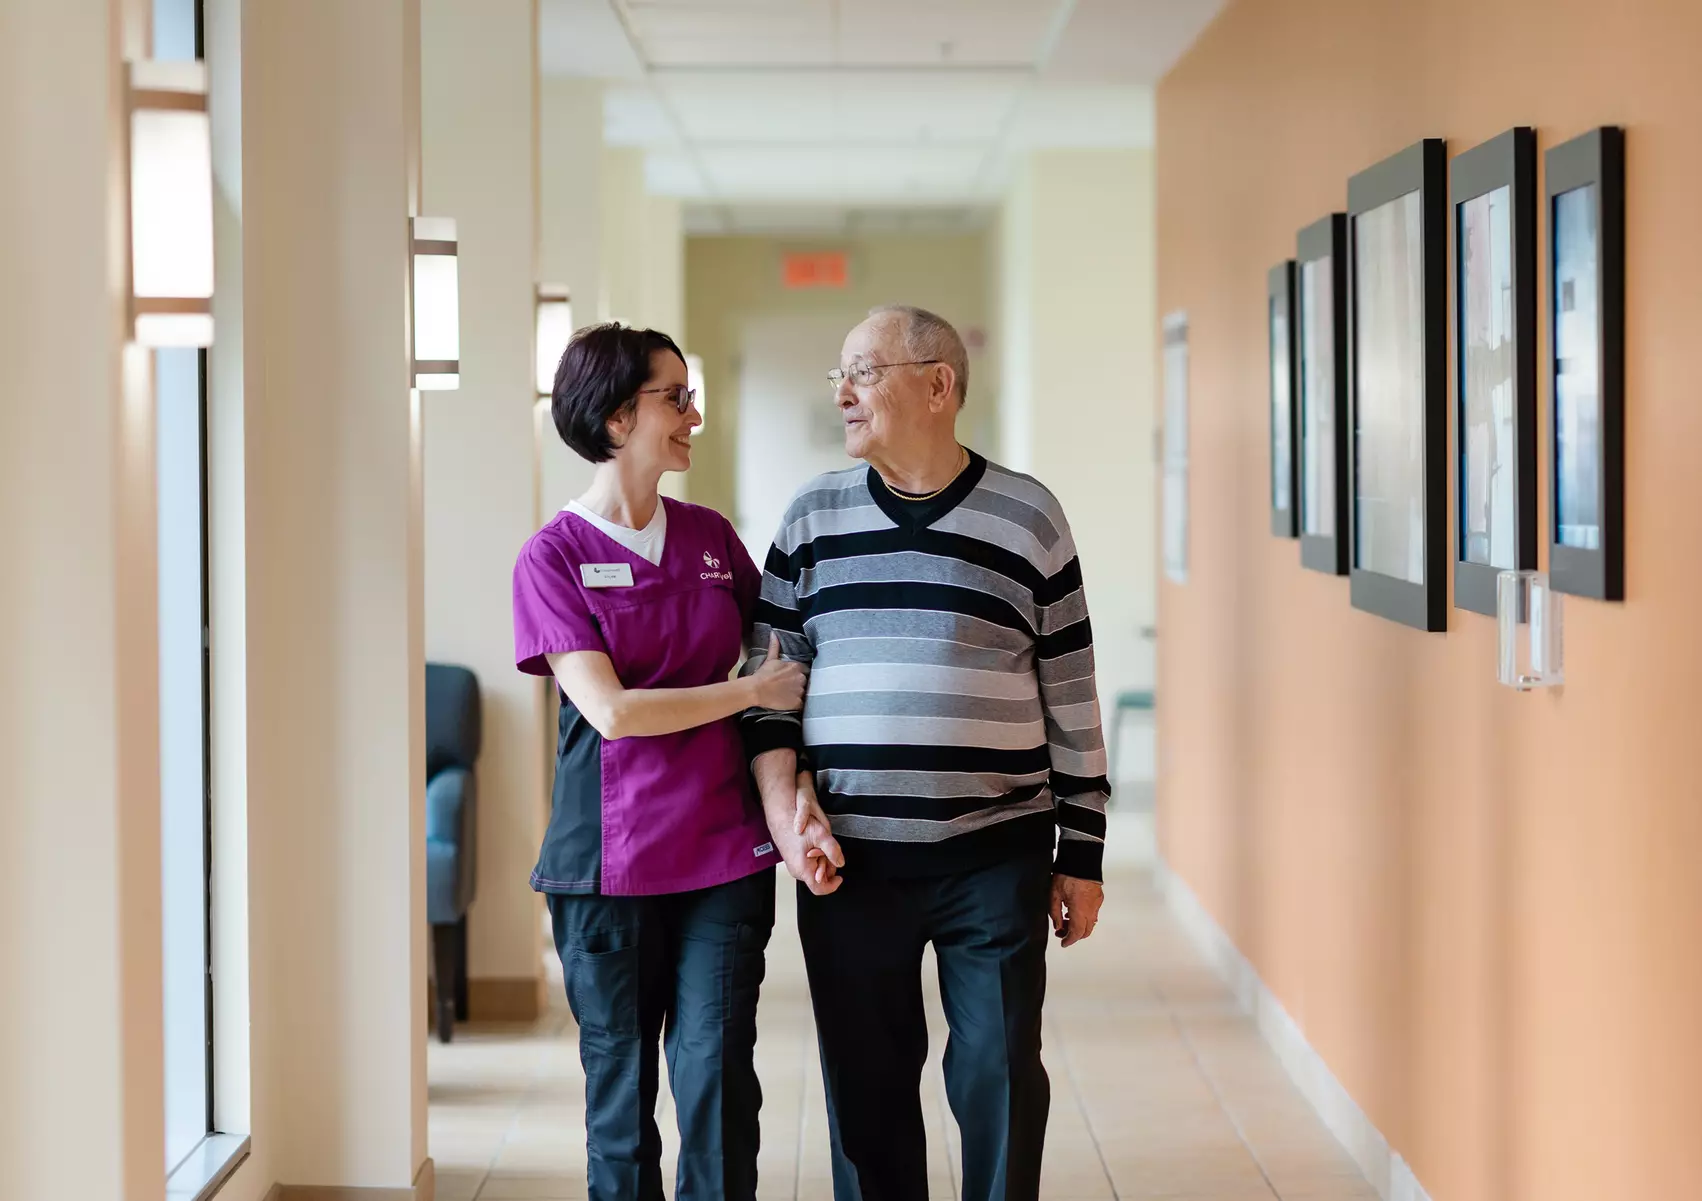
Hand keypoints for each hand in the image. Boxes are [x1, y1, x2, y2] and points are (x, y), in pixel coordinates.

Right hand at [749, 632, 807, 711]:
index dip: (798, 674)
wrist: (756, 690)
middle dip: (799, 684)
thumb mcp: (770, 659)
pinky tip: (789, 703)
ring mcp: (800, 690)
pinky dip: (797, 704)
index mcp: (796, 666)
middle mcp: (801, 677)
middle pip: (805, 681)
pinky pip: (801, 704)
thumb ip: (775, 646)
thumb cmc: (762, 675)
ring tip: (788, 696)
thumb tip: (774, 633)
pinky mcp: (797, 702)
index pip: (804, 670)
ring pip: (804, 693)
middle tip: (788, 688)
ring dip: (798, 694)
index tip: (792, 678)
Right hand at [778, 774, 843, 894]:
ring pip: (815, 870)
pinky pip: (809, 864)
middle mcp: (797, 870)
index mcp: (803, 869)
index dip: (833, 885)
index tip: (840, 878)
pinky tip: (815, 845)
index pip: (820, 889)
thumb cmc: (795, 825)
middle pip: (819, 879)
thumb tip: (840, 863)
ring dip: (822, 860)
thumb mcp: (821, 836)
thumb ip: (833, 851)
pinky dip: (816, 857)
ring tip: (820, 845)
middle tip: (827, 851)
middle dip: (828, 867)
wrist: (780, 816)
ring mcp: (794, 866)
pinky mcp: (794, 860)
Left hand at [1049, 875, 1102, 947]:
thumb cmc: (1067, 874)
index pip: (1076, 933)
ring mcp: (1096, 903)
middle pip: (1086, 931)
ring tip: (1066, 919)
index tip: (1063, 943)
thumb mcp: (1054, 894)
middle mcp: (1091, 910)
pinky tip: (1074, 910)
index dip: (1069, 940)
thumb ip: (1055, 913)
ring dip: (1079, 925)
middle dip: (1074, 935)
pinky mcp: (1099, 897)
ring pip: (1090, 923)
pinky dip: (1084, 917)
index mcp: (1079, 910)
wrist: (1081, 860)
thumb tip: (1058, 926)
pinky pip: (1093, 913)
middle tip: (1062, 932)